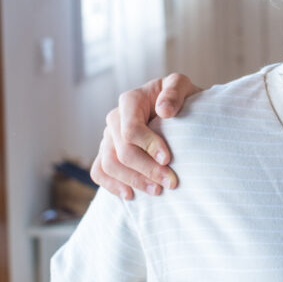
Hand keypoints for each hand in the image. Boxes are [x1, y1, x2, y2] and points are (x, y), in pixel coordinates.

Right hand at [90, 73, 201, 199]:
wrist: (176, 108)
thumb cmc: (179, 97)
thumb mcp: (183, 86)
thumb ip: (174, 91)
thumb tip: (164, 110)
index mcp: (130, 100)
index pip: (131, 129)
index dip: (148, 146)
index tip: (168, 159)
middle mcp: (115, 118)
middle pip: (122, 151)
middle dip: (146, 169)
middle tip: (170, 182)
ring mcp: (108, 137)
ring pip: (109, 164)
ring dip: (133, 181)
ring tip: (157, 191)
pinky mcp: (108, 152)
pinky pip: (99, 171)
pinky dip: (111, 185)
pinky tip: (131, 195)